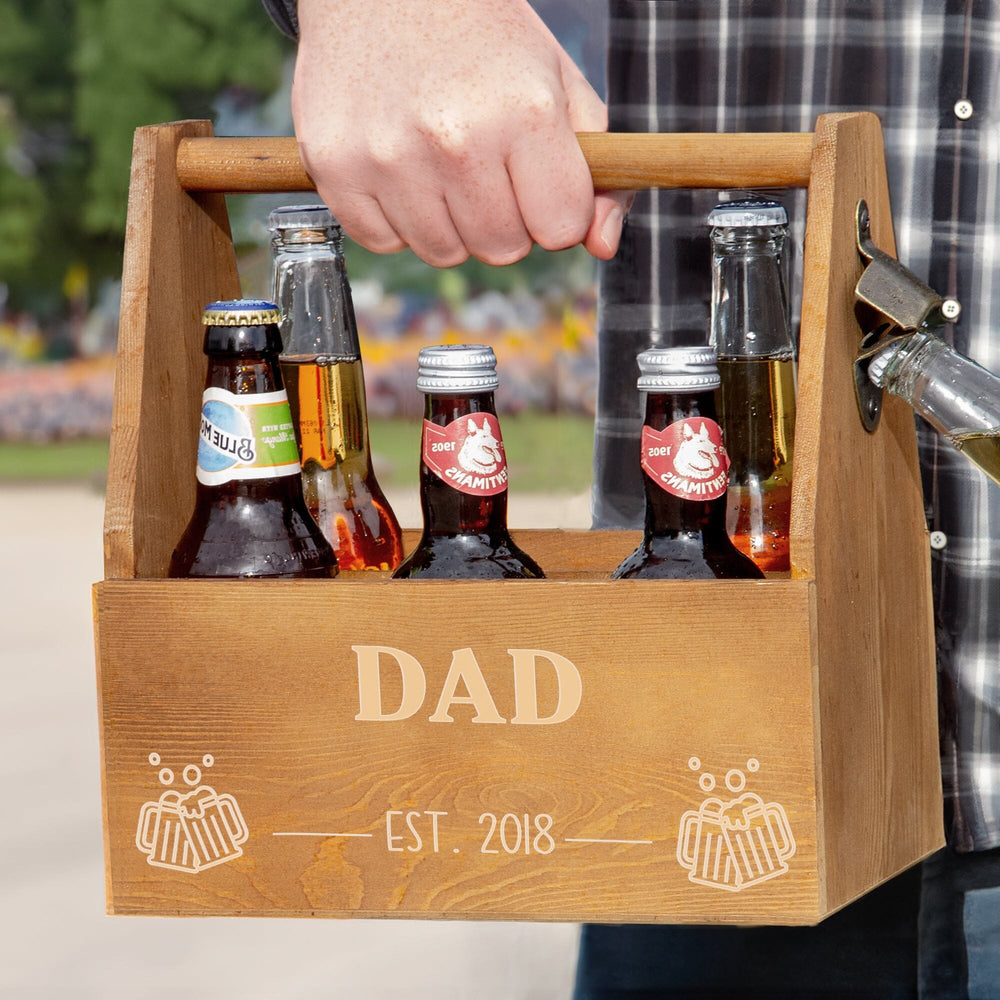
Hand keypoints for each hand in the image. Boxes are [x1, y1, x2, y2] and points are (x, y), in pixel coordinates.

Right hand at [292, 0, 629, 266]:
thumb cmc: (482, 40)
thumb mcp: (558, 85)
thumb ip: (599, 170)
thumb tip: (602, 245)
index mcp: (524, 114)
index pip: (561, 228)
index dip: (555, 210)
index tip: (537, 180)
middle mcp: (455, 139)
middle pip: (503, 249)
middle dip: (505, 219)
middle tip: (486, 165)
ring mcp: (388, 157)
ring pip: (444, 252)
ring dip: (450, 223)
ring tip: (440, 163)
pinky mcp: (335, 167)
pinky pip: (382, 242)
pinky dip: (395, 218)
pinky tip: (399, 166)